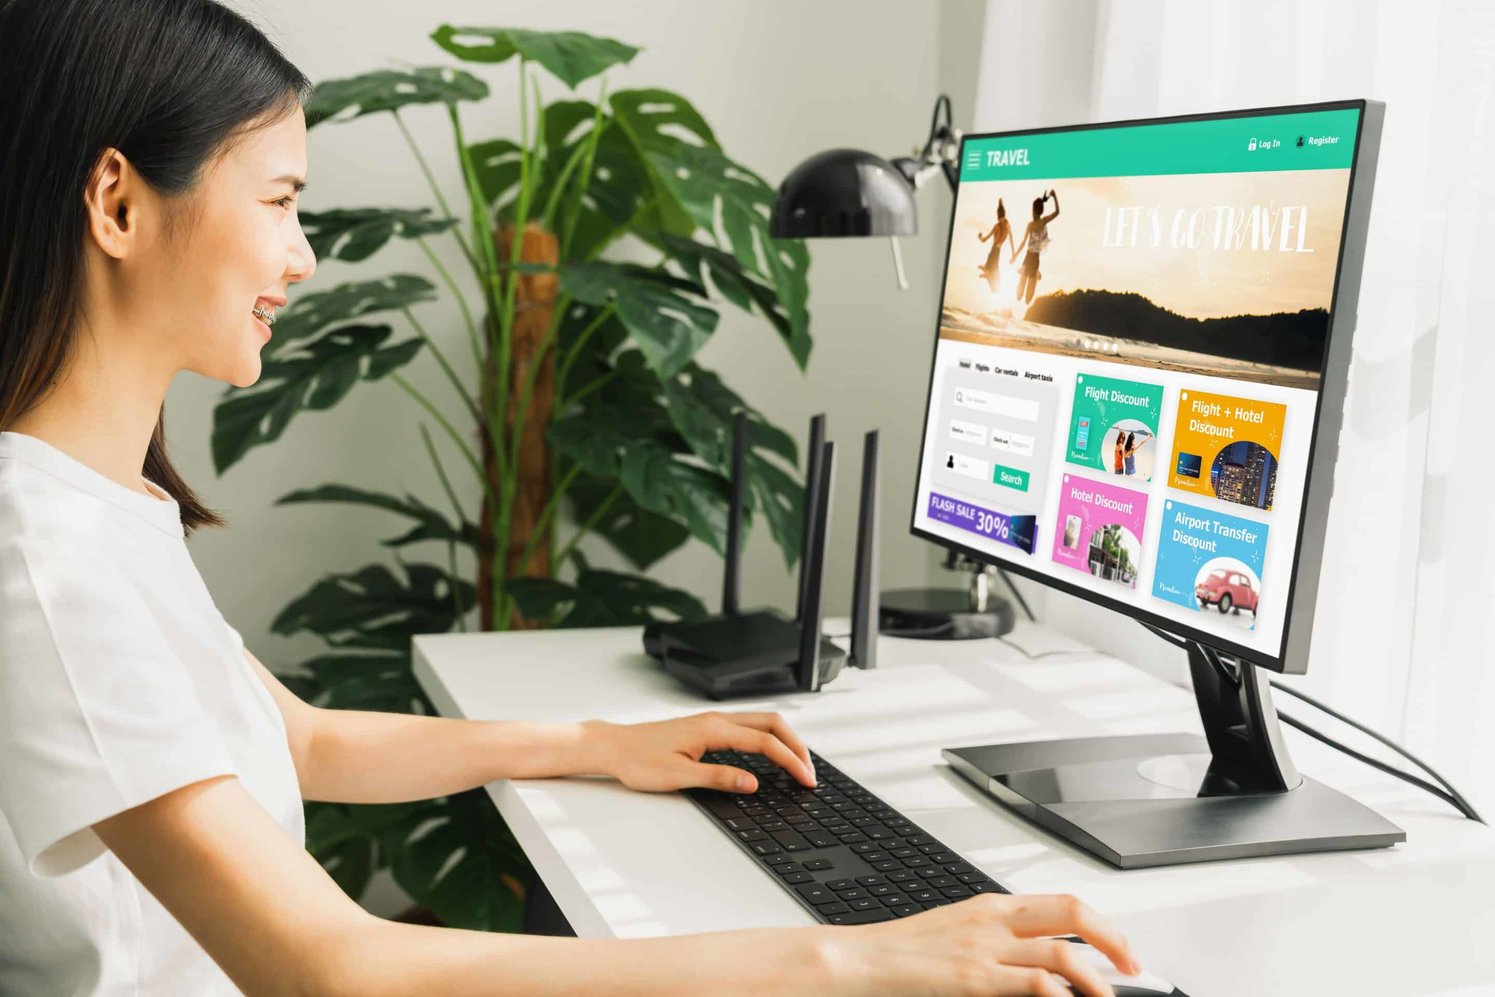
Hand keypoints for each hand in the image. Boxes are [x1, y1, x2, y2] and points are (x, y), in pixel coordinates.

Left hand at [584, 710, 815, 792]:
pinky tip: (770, 753)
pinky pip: (748, 726)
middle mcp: (716, 719)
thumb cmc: (637, 760)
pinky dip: (768, 737)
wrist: (613, 747)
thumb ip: (717, 778)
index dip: (790, 761)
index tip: (806, 779)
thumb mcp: (677, 776)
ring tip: (798, 762)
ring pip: (761, 721)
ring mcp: (712, 721)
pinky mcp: (707, 727)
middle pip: (771, 723)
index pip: (765, 742)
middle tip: (810, 771)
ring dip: (784, 739)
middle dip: (797, 745)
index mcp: (712, 729)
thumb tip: (752, 783)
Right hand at [815, 893, 1139, 995]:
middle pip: (1072, 914)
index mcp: (991, 907)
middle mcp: (993, 920)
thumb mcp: (954, 935)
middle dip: (1113, 940)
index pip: (1061, 904)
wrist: (857, 959)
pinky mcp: (972, 978)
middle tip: (1132, 967)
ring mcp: (984, 948)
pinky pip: (1032, 983)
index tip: (1120, 951)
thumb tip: (1032, 960)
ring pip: (1061, 953)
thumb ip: (994, 940)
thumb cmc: (899, 953)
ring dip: (1095, 979)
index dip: (1102, 925)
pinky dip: (1060, 996)